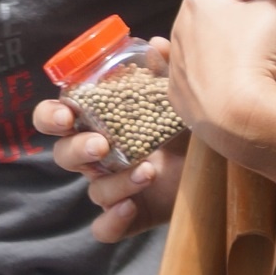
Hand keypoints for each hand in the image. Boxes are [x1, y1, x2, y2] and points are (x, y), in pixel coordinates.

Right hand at [36, 42, 183, 242]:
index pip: (54, 117)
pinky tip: (131, 209)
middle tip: (102, 145)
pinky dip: (111, 222)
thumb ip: (165, 70)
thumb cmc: (189, 122)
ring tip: (146, 171)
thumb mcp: (178, 94)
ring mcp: (115, 186)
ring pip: (93, 190)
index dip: (50, 116)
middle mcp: (99, 155)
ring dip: (114, 182)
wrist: (225, 158)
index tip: (67, 115)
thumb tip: (156, 46)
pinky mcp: (134, 214)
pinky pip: (105, 228)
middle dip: (78, 150)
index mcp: (98, 121)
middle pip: (65, 155)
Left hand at [165, 0, 275, 159]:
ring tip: (237, 37)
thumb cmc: (254, 53)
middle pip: (204, 4)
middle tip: (253, 3)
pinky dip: (196, 61)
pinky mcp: (176, 89)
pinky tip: (199, 61)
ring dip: (211, 32)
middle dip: (226, 1)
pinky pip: (185, 67)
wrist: (234, 115)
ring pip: (193, 36)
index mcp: (198, 0)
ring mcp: (175, 59)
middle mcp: (177, 25)